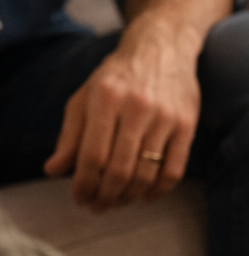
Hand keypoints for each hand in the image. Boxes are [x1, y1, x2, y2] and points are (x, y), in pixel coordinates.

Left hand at [43, 0, 231, 210]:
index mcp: (106, 98)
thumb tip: (54, 170)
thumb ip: (70, 134)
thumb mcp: (86, 96)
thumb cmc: (119, 76)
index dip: (84, 184)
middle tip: (98, 206)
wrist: (162, 49)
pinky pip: (174, 169)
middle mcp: (137, 107)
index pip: (93, 155)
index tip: (80, 198)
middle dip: (106, 195)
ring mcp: (166, 117)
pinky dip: (159, 190)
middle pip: (120, 168)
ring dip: (130, 196)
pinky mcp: (187, 125)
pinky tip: (146, 195)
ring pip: (147, 173)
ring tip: (118, 202)